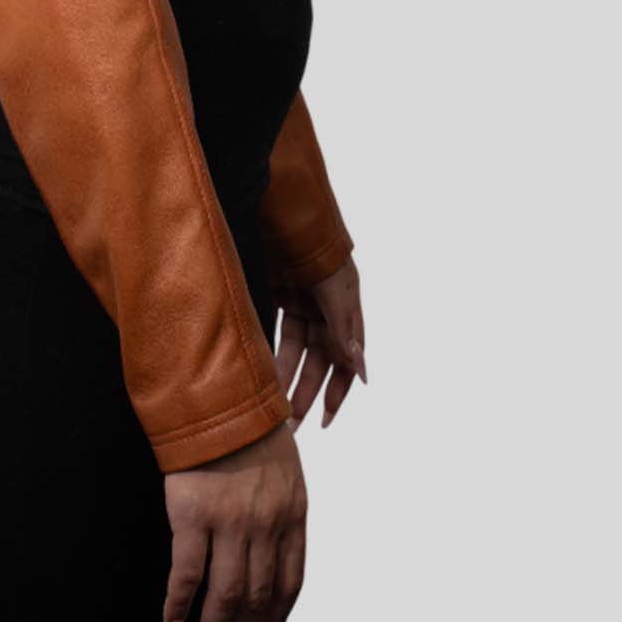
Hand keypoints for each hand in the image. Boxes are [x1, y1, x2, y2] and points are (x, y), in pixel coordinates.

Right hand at [161, 418, 305, 621]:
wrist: (218, 390)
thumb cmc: (248, 425)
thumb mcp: (283, 468)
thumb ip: (281, 510)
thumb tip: (271, 553)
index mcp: (293, 513)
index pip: (289, 586)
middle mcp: (267, 525)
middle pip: (256, 600)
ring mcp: (231, 522)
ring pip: (225, 597)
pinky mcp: (193, 515)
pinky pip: (187, 575)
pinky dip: (178, 608)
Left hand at [273, 254, 367, 432]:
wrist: (280, 197)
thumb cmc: (313, 238)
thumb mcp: (331, 285)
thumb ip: (343, 327)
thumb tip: (361, 369)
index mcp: (345, 303)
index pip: (345, 356)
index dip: (339, 388)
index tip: (326, 420)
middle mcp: (325, 305)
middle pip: (318, 358)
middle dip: (306, 390)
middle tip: (293, 424)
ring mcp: (299, 298)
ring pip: (294, 348)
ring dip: (286, 376)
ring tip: (274, 406)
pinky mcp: (275, 290)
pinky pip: (274, 328)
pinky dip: (269, 350)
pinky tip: (261, 372)